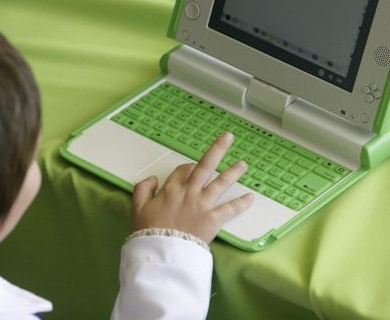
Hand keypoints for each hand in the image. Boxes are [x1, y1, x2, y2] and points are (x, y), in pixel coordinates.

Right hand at [131, 132, 253, 243]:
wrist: (163, 253)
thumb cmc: (149, 231)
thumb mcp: (138, 208)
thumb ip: (142, 189)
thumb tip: (152, 178)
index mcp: (171, 188)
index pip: (183, 170)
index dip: (189, 167)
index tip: (192, 169)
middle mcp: (190, 192)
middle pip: (205, 165)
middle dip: (218, 149)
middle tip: (228, 137)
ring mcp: (203, 205)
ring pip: (221, 183)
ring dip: (233, 172)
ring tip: (243, 164)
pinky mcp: (213, 220)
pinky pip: (230, 209)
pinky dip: (241, 203)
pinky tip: (251, 197)